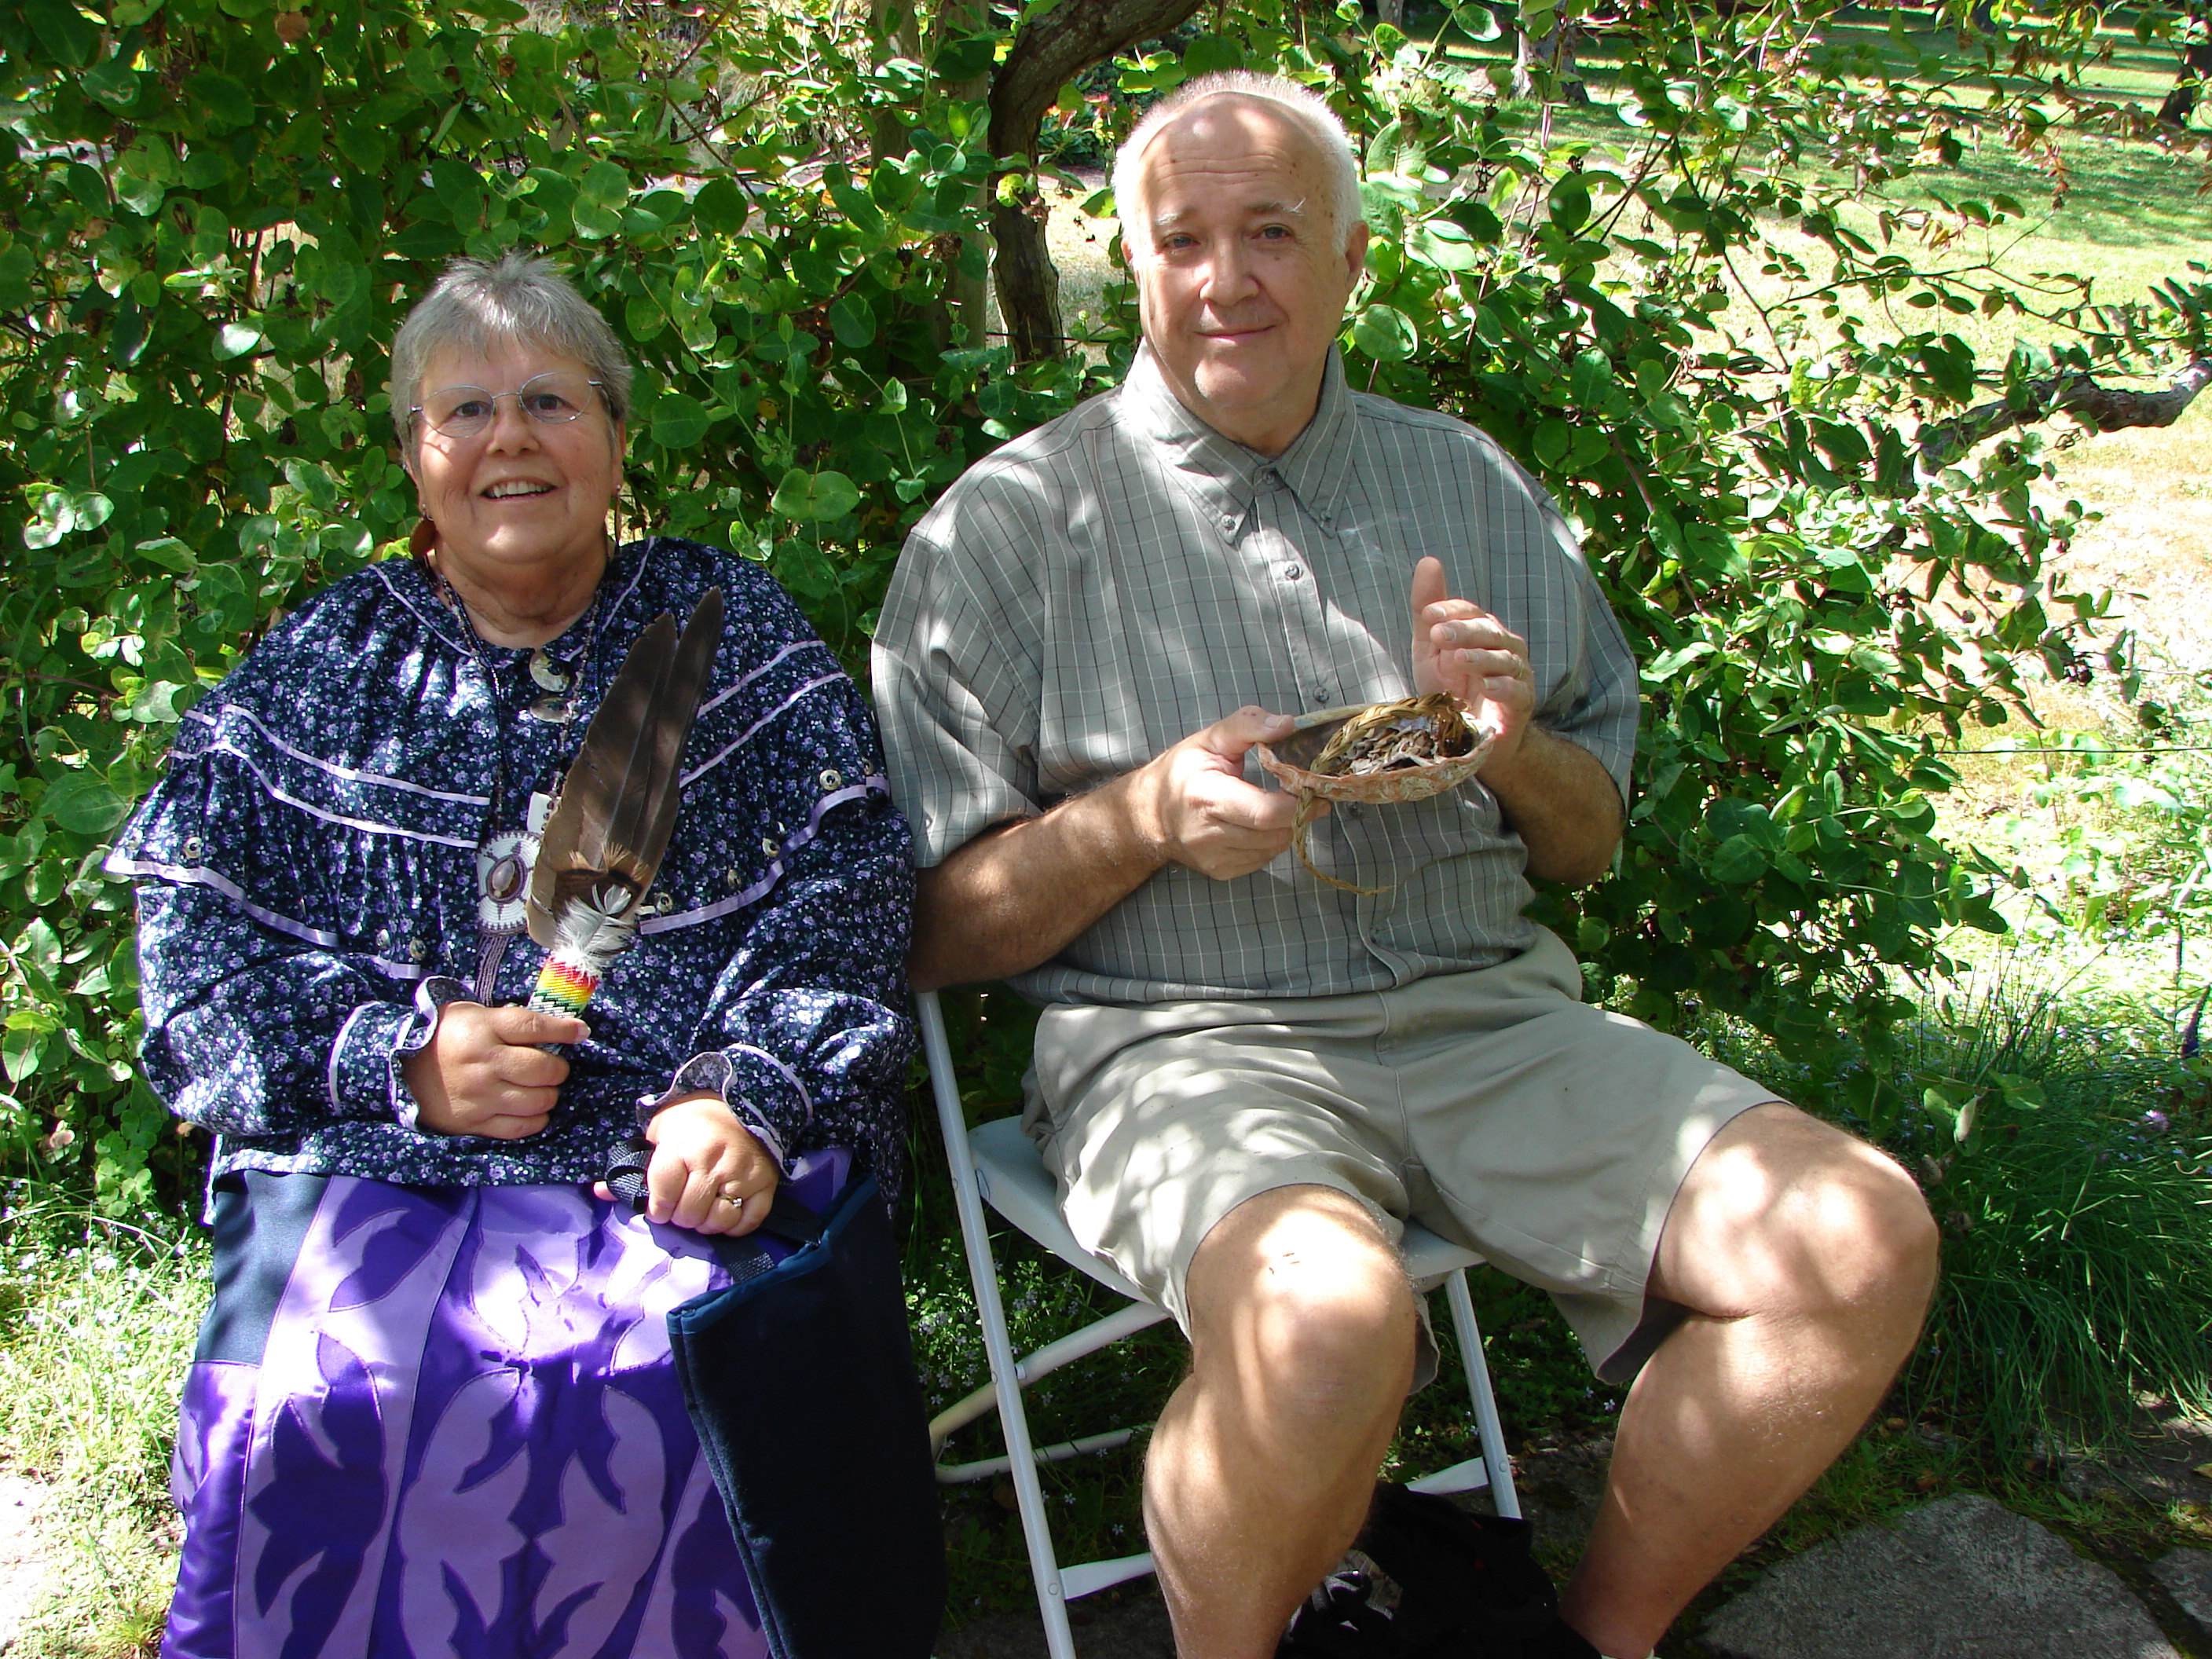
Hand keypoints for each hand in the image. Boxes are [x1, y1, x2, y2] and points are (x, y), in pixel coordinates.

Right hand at [403, 1002, 586, 1138]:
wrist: (399, 1071)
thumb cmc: (443, 1037)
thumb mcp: (472, 1015)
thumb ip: (509, 1020)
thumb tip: (555, 1026)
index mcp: (483, 1029)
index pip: (533, 1027)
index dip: (564, 1030)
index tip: (581, 1032)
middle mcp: (484, 1064)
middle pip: (543, 1069)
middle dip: (558, 1068)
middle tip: (553, 1067)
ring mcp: (481, 1096)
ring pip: (537, 1100)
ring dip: (549, 1095)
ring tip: (543, 1089)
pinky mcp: (475, 1122)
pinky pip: (520, 1127)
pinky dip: (536, 1120)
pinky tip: (533, 1110)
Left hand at [594, 1093, 779, 1236]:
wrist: (742, 1099)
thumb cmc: (692, 1118)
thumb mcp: (658, 1132)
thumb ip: (632, 1164)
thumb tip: (599, 1191)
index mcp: (683, 1148)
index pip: (662, 1195)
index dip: (656, 1207)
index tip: (657, 1205)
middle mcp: (714, 1163)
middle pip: (689, 1213)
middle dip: (679, 1216)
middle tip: (679, 1206)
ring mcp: (742, 1174)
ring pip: (718, 1220)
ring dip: (705, 1223)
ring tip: (700, 1210)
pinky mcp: (764, 1183)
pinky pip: (748, 1221)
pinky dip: (733, 1226)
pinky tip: (723, 1213)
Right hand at [1127, 705, 1313, 880]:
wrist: (1149, 813)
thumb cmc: (1182, 772)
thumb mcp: (1211, 738)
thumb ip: (1249, 725)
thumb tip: (1287, 724)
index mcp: (1205, 797)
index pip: (1265, 811)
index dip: (1298, 801)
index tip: (1313, 786)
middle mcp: (1207, 834)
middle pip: (1275, 832)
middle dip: (1300, 812)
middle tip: (1309, 793)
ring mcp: (1214, 857)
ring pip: (1274, 847)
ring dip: (1288, 826)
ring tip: (1284, 804)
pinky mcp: (1221, 871)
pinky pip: (1263, 858)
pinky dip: (1272, 840)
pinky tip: (1262, 823)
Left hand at [1411, 556, 1535, 767]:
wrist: (1466, 738)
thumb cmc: (1451, 689)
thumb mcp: (1431, 650)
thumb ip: (1427, 609)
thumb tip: (1429, 560)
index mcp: (1483, 630)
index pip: (1471, 612)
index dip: (1451, 610)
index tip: (1428, 615)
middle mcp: (1504, 646)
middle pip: (1489, 631)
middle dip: (1464, 631)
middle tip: (1439, 635)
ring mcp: (1517, 674)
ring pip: (1504, 659)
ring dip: (1481, 658)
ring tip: (1459, 659)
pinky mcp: (1522, 703)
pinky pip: (1517, 691)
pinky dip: (1503, 687)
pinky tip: (1485, 686)